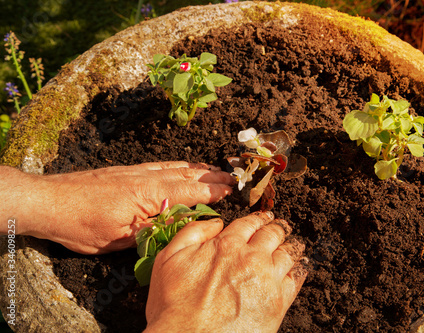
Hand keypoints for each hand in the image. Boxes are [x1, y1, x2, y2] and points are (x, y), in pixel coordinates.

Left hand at [1, 162, 233, 253]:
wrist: (49, 201)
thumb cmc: (82, 224)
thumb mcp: (123, 236)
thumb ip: (156, 227)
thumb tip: (183, 220)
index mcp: (150, 193)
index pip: (192, 190)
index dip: (214, 189)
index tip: (235, 188)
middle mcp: (148, 177)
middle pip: (188, 173)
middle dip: (213, 175)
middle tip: (234, 176)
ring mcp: (137, 171)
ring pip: (176, 166)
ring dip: (199, 168)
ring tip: (216, 169)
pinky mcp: (127, 171)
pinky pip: (162, 165)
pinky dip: (179, 165)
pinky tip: (183, 166)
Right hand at [144, 212, 307, 332]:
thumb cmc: (174, 305)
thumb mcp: (169, 258)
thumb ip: (192, 232)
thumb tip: (215, 223)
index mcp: (226, 245)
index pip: (249, 223)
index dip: (258, 218)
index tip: (264, 217)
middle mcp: (251, 257)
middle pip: (272, 234)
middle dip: (277, 228)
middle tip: (281, 227)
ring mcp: (267, 279)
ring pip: (288, 253)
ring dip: (291, 246)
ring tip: (293, 245)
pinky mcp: (278, 302)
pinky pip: (296, 278)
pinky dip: (300, 269)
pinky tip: (299, 267)